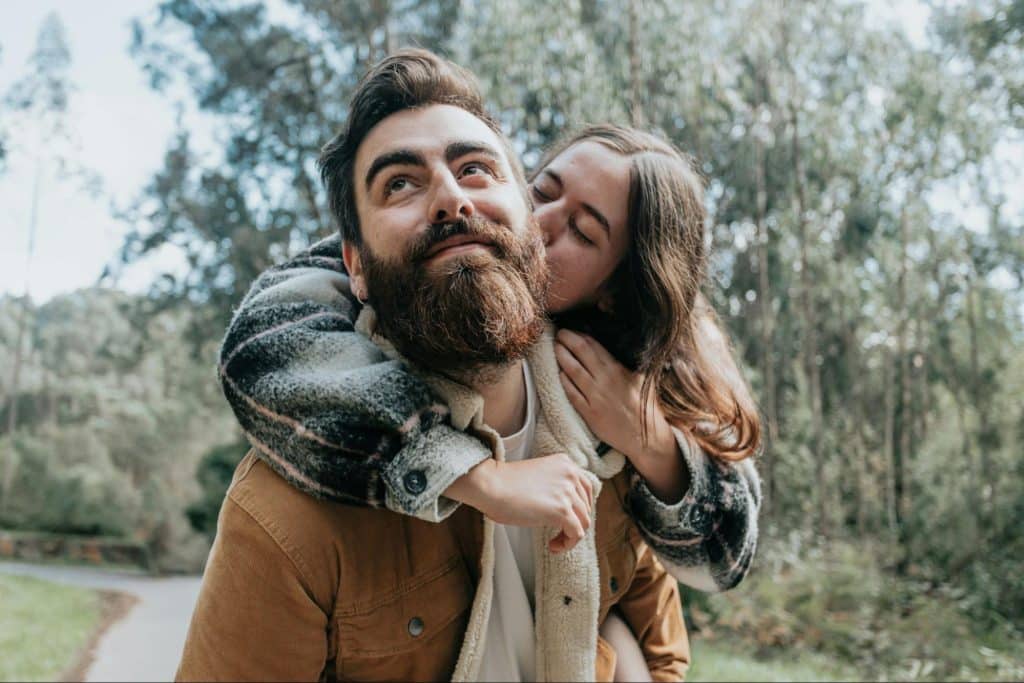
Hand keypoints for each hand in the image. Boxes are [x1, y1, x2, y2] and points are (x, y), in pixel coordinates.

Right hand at [444, 453, 594, 552]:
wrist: (490, 485)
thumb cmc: (504, 484)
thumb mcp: (538, 476)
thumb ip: (555, 486)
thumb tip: (564, 510)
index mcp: (565, 463)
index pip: (586, 489)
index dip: (578, 508)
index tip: (567, 519)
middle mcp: (570, 474)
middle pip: (586, 507)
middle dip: (574, 523)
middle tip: (559, 533)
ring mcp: (568, 492)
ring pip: (584, 522)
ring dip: (569, 536)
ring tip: (554, 541)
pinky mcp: (561, 510)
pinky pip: (576, 534)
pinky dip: (567, 544)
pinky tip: (552, 546)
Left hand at [554, 329, 674, 461]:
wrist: (645, 438)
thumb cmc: (645, 407)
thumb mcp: (642, 379)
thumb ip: (628, 363)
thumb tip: (622, 347)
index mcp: (617, 369)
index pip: (593, 345)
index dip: (579, 335)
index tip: (571, 331)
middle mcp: (604, 380)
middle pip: (580, 352)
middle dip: (566, 340)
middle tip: (558, 334)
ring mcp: (595, 397)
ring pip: (572, 371)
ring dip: (561, 357)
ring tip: (555, 348)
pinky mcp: (589, 413)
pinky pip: (571, 394)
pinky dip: (564, 381)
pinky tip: (559, 373)